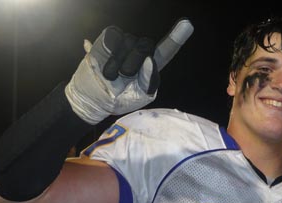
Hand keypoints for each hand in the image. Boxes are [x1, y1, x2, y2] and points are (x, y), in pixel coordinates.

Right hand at [66, 19, 193, 124]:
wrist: (94, 97)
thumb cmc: (120, 98)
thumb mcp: (139, 97)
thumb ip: (149, 81)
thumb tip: (149, 60)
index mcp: (152, 65)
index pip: (167, 49)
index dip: (177, 37)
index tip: (187, 24)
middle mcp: (141, 50)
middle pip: (146, 45)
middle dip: (133, 64)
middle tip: (124, 77)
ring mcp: (126, 41)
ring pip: (129, 40)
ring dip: (117, 62)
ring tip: (111, 75)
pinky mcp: (110, 36)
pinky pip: (114, 36)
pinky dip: (108, 53)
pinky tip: (105, 62)